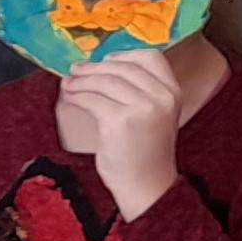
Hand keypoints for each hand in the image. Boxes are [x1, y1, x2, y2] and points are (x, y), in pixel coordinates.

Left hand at [56, 50, 180, 219]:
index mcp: (172, 93)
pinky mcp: (119, 121)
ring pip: (104, 81)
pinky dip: (76, 96)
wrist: (146, 185)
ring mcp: (142, 108)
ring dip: (81, 80)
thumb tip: (101, 67)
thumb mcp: (155, 115)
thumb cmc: (145, 152)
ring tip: (69, 84)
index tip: (104, 60)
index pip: (151, 57)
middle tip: (76, 70)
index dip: (124, 55)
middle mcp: (161, 97)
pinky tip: (70, 97)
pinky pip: (92, 99)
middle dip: (94, 67)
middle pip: (122, 67)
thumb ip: (140, 91)